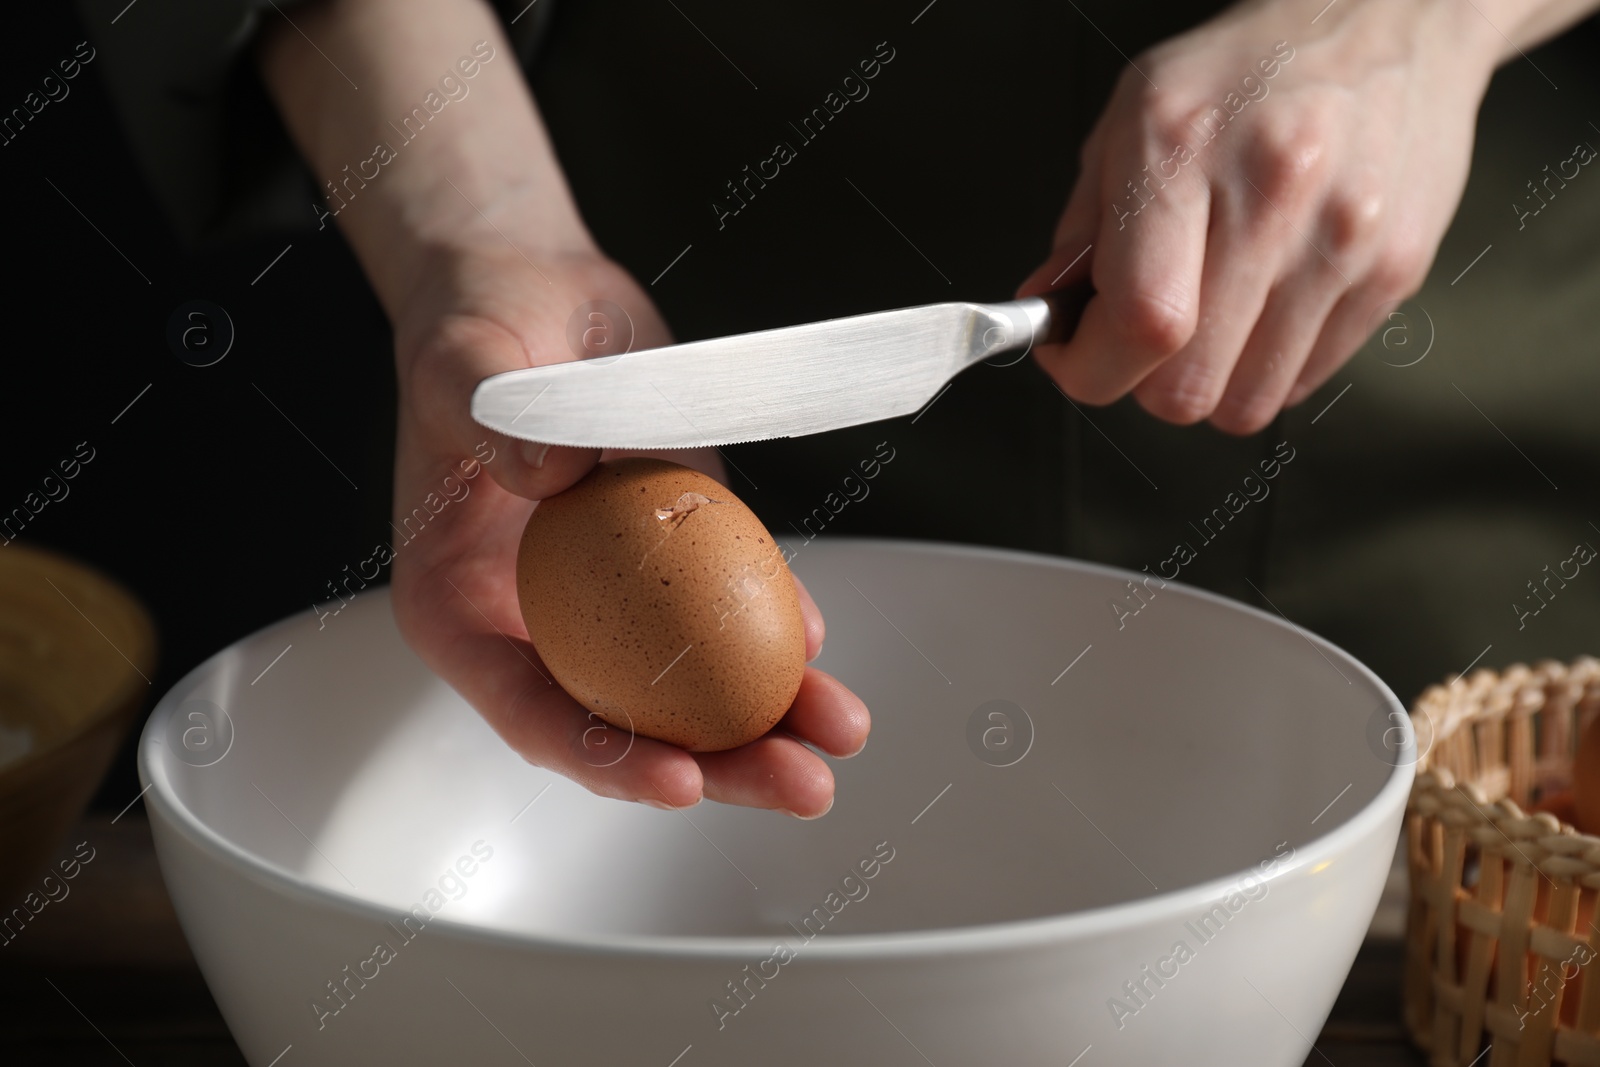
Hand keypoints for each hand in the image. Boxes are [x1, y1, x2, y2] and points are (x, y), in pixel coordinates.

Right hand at [387, 246, 869, 815]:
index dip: (602, 759)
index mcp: (464, 608)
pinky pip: (726, 612)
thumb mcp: (467, 365)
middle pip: (627, 723)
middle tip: (799, 783)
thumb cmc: (479, 329)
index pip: (528, 710)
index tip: (677, 779)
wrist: (542, 295)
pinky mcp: (673, 557)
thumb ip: (494, 421)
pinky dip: (777, 635)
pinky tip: (822, 647)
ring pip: (689, 685)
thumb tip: (549, 478)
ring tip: (839, 732)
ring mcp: (613, 599)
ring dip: (768, 720)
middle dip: (717, 766)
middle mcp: (540, 622)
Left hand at [1019, 0, 1499, 431]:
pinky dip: (1266, 367)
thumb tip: (1050, 311)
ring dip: (1209, 384)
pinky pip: (1303, 382)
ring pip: (1247, 403)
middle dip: (1142, 380)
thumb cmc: (1247, 69)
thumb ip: (1082, 227)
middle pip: (1188, 385)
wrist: (1384, 21)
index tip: (1074, 356)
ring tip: (1207, 319)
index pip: (1140, 322)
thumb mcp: (1132, 116)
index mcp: (1185, 150)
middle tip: (1140, 336)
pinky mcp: (1395, 271)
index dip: (1090, 367)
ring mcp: (1344, 240)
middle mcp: (1273, 195)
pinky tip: (1262, 305)